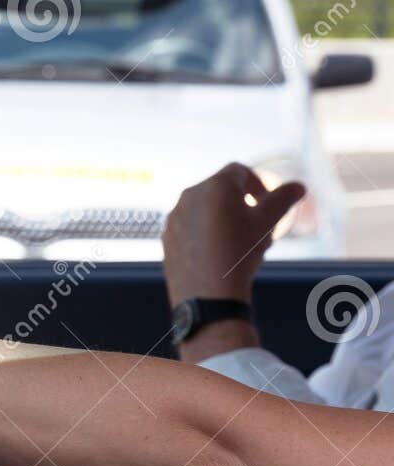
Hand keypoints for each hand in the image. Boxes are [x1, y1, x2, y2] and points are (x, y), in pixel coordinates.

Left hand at [162, 162, 303, 306]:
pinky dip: (204, 232)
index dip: (257, 183)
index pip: (239, 171)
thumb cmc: (240, 253)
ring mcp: (174, 217)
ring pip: (203, 208)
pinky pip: (189, 226)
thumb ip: (283, 199)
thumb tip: (298, 187)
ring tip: (237, 242)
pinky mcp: (166, 237)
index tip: (264, 203)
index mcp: (215, 185)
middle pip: (219, 190)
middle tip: (254, 225)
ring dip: (222, 217)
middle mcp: (189, 195)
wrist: (207, 294)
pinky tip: (216, 253)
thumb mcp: (268, 223)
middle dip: (240, 202)